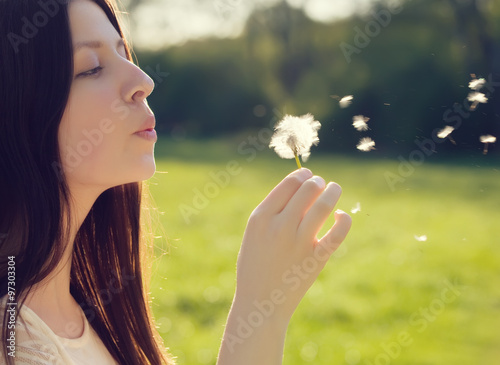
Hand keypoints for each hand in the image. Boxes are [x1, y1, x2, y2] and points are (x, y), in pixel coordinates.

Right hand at [233, 168, 351, 321]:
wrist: (260, 302)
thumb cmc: (255, 264)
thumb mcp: (254, 233)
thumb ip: (273, 211)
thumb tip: (301, 187)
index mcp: (261, 217)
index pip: (288, 184)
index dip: (301, 174)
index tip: (307, 175)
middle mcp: (280, 226)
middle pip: (307, 189)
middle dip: (317, 181)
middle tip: (320, 183)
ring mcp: (299, 242)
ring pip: (324, 204)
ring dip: (333, 191)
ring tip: (335, 188)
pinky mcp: (317, 258)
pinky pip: (338, 232)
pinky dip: (344, 219)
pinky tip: (340, 216)